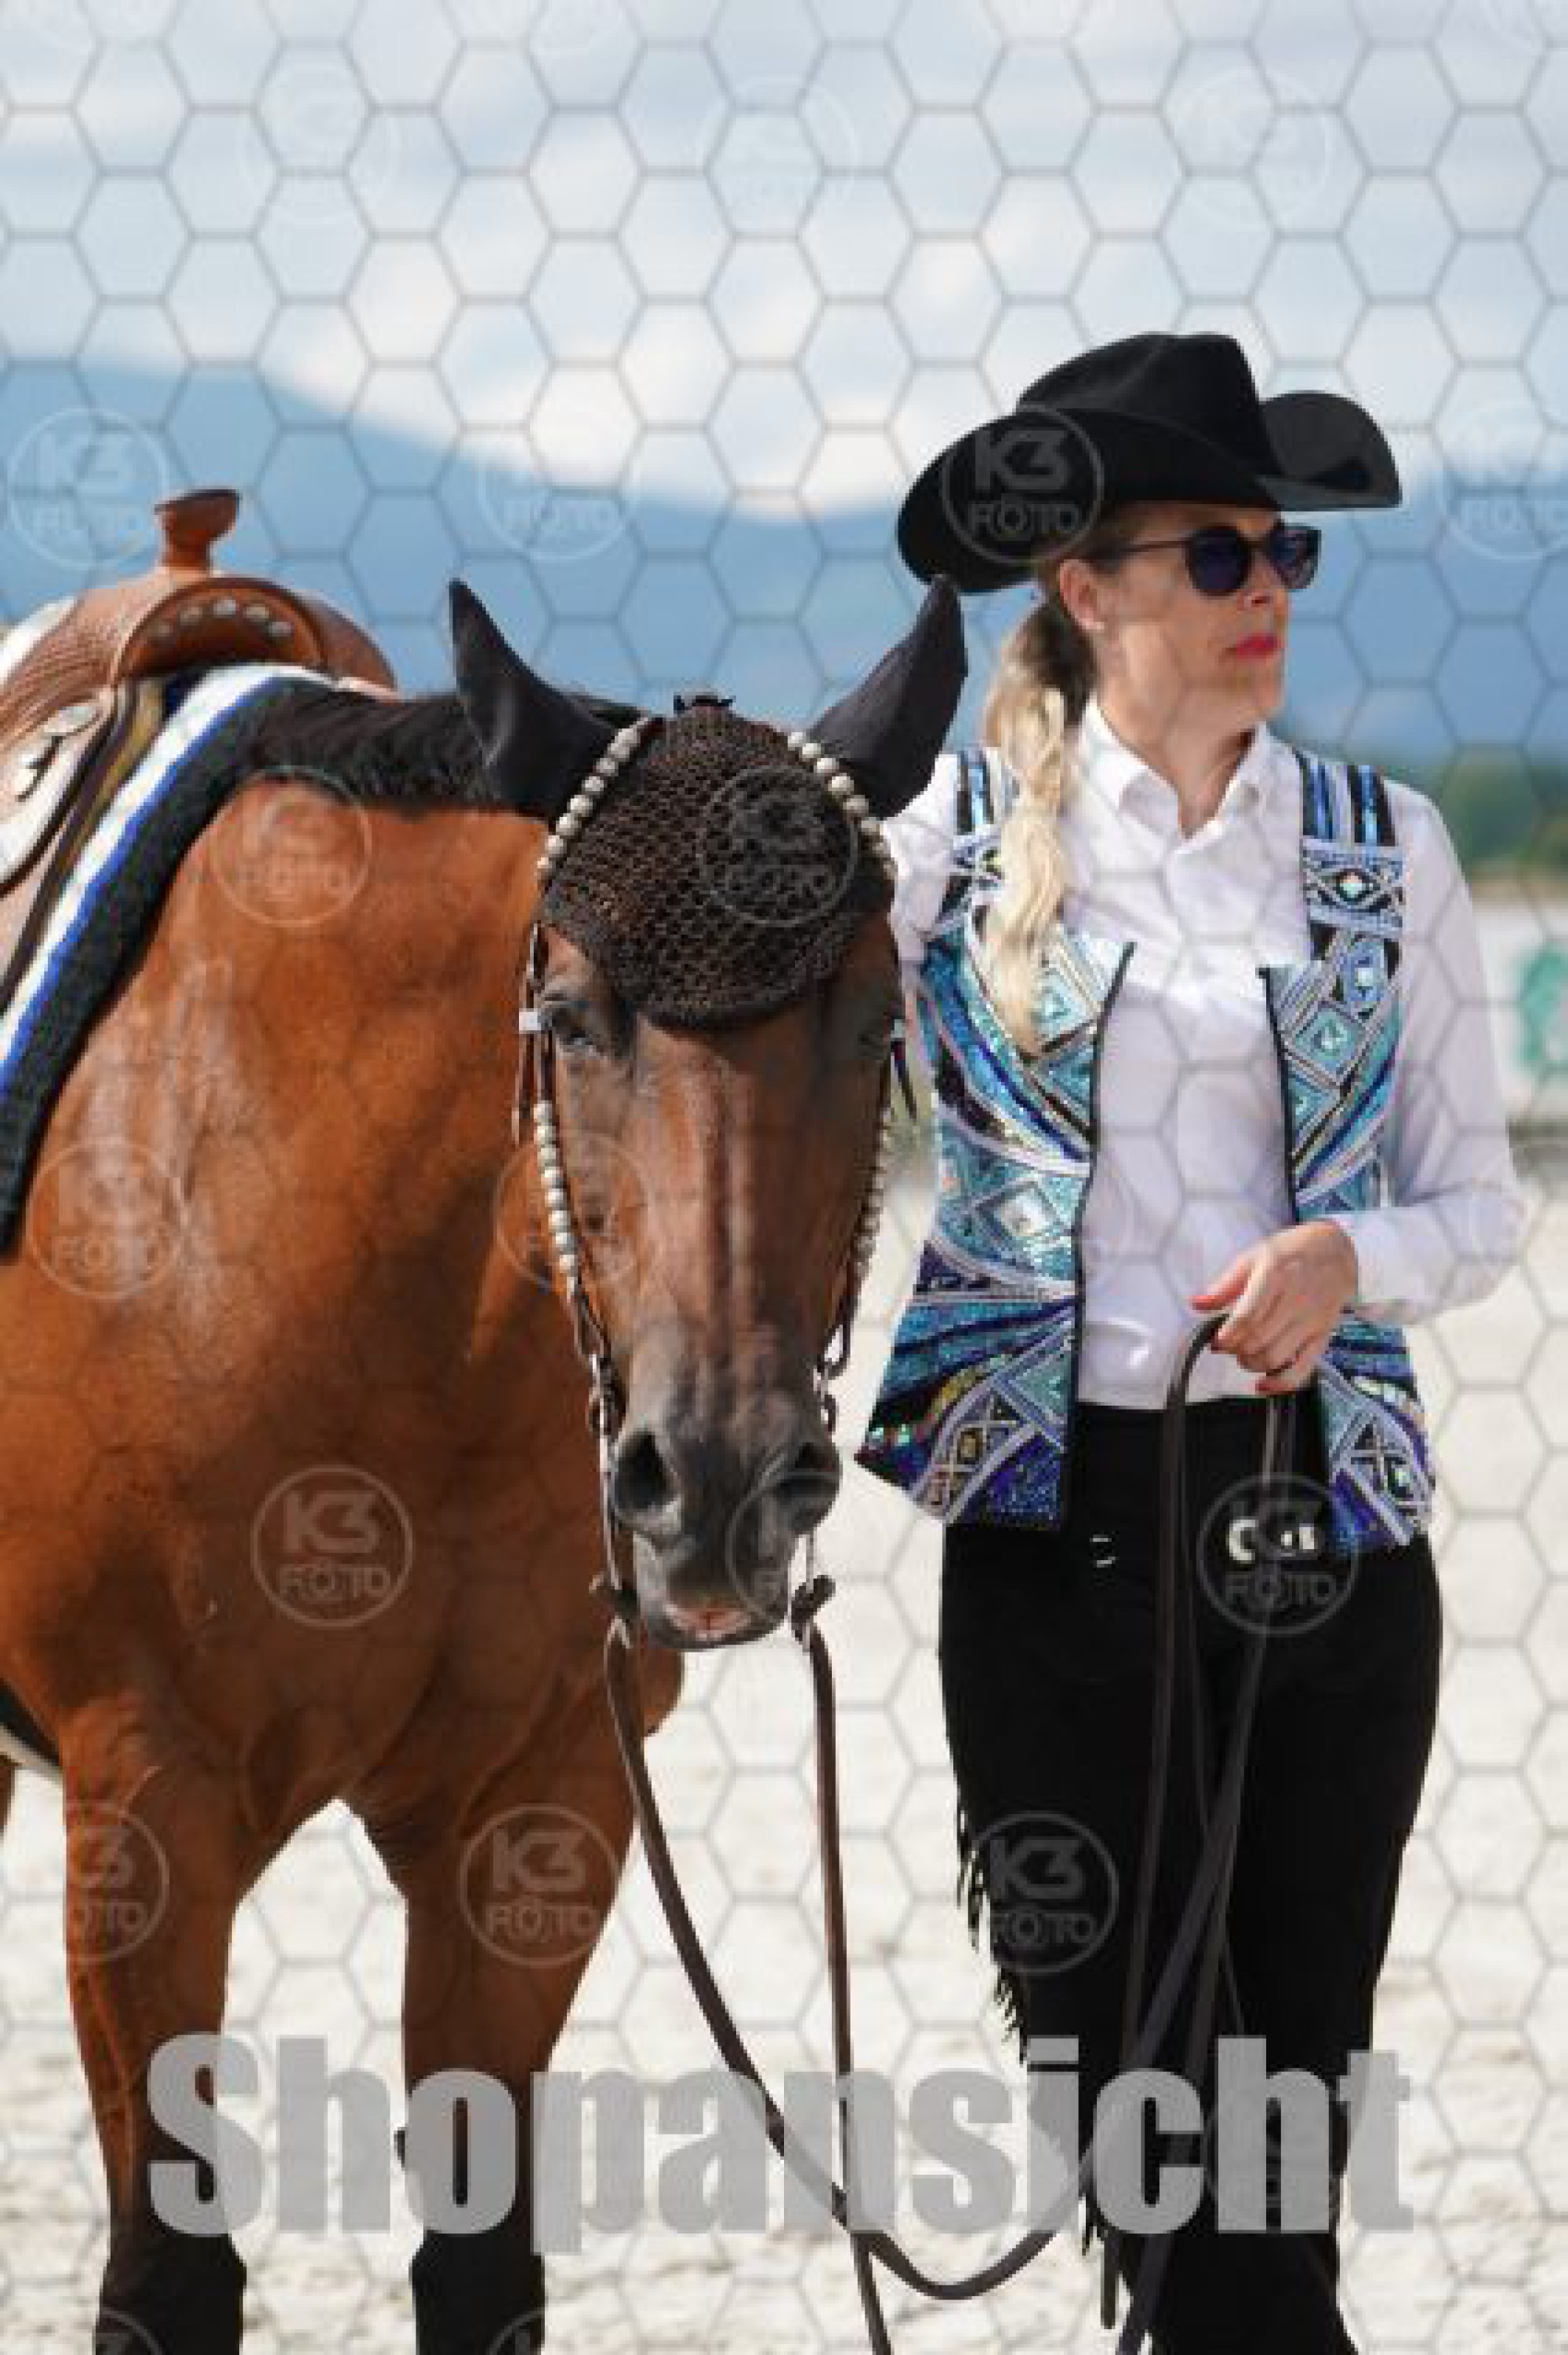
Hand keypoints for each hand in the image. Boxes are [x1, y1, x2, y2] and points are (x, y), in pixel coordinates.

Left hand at [1190, 1221, 1359, 1392]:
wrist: (1336, 1250)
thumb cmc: (1291, 1253)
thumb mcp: (1253, 1257)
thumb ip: (1225, 1285)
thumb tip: (1197, 1304)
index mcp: (1275, 1275)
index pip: (1247, 1316)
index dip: (1227, 1335)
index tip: (1217, 1341)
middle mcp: (1296, 1299)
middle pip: (1259, 1340)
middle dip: (1236, 1350)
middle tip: (1228, 1345)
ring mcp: (1312, 1320)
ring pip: (1276, 1357)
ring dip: (1252, 1364)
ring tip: (1245, 1353)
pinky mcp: (1323, 1335)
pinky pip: (1304, 1368)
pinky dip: (1281, 1383)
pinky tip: (1264, 1385)